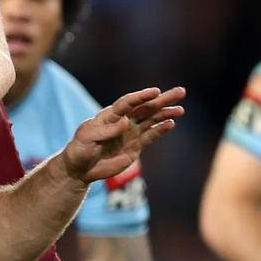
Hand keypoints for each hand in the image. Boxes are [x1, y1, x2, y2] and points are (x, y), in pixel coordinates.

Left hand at [62, 87, 184, 182]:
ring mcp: (130, 133)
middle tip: (181, 91)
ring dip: (165, 113)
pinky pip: (150, 135)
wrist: (79, 169)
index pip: (128, 102)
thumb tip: (126, 121)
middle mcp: (122, 121)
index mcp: (109, 116)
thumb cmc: (79, 150)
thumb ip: (106, 131)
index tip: (156, 91)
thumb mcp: (87, 138)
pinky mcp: (135, 146)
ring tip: (180, 109)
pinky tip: (170, 123)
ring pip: (151, 120)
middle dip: (162, 100)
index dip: (142, 97)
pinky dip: (160, 129)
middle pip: (145, 108)